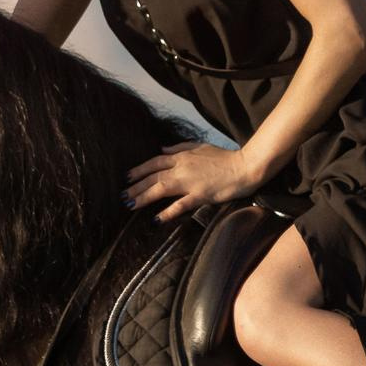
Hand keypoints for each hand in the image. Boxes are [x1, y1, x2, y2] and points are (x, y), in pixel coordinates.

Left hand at [123, 141, 263, 222]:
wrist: (244, 167)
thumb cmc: (224, 157)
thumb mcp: (200, 146)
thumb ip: (179, 146)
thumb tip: (161, 148)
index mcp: (182, 156)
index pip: (154, 162)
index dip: (139, 170)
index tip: (127, 177)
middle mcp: (182, 168)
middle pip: (153, 177)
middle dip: (135, 186)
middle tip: (122, 195)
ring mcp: (190, 182)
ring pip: (160, 189)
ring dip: (143, 197)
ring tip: (130, 204)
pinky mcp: (200, 195)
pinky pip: (180, 205)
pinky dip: (167, 212)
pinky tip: (156, 219)